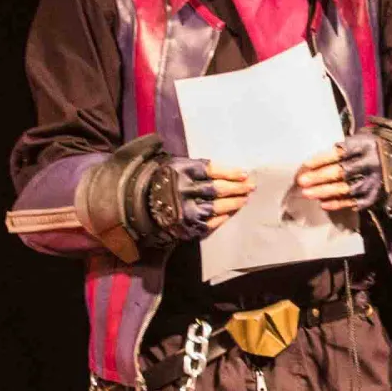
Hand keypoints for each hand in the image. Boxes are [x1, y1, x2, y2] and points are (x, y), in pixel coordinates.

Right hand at [134, 153, 252, 244]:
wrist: (140, 202)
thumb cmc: (165, 180)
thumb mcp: (176, 165)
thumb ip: (200, 167)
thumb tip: (232, 173)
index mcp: (180, 171)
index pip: (212, 171)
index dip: (230, 173)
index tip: (244, 174)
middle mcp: (182, 190)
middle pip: (217, 189)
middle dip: (237, 188)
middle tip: (250, 187)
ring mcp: (184, 210)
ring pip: (216, 207)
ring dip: (233, 204)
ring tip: (244, 200)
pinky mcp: (185, 226)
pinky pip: (209, 223)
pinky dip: (221, 218)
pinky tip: (229, 213)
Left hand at [296, 131, 391, 214]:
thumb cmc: (369, 149)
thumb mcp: (360, 140)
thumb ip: (342, 149)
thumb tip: (314, 163)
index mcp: (366, 146)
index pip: (340, 153)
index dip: (322, 159)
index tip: (305, 165)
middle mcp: (372, 163)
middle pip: (342, 172)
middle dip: (319, 177)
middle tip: (301, 182)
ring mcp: (375, 181)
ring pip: (347, 189)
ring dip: (325, 192)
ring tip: (307, 194)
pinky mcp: (376, 195)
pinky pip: (354, 202)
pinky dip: (338, 204)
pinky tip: (323, 204)